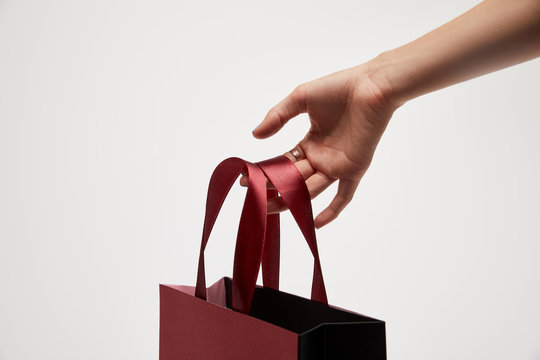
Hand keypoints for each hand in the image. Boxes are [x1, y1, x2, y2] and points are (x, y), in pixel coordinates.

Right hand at [247, 62, 398, 227]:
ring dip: (293, 200)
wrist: (372, 86)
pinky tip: (315, 224)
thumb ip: (278, 116)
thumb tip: (255, 135)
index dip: (266, 171)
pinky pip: (344, 195)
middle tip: (255, 199)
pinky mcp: (354, 169)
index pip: (284, 163)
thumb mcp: (300, 99)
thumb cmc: (339, 87)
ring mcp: (338, 165)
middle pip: (294, 179)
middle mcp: (322, 157)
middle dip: (274, 189)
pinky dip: (333, 210)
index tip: (247, 179)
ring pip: (312, 189)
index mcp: (310, 142)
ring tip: (270, 208)